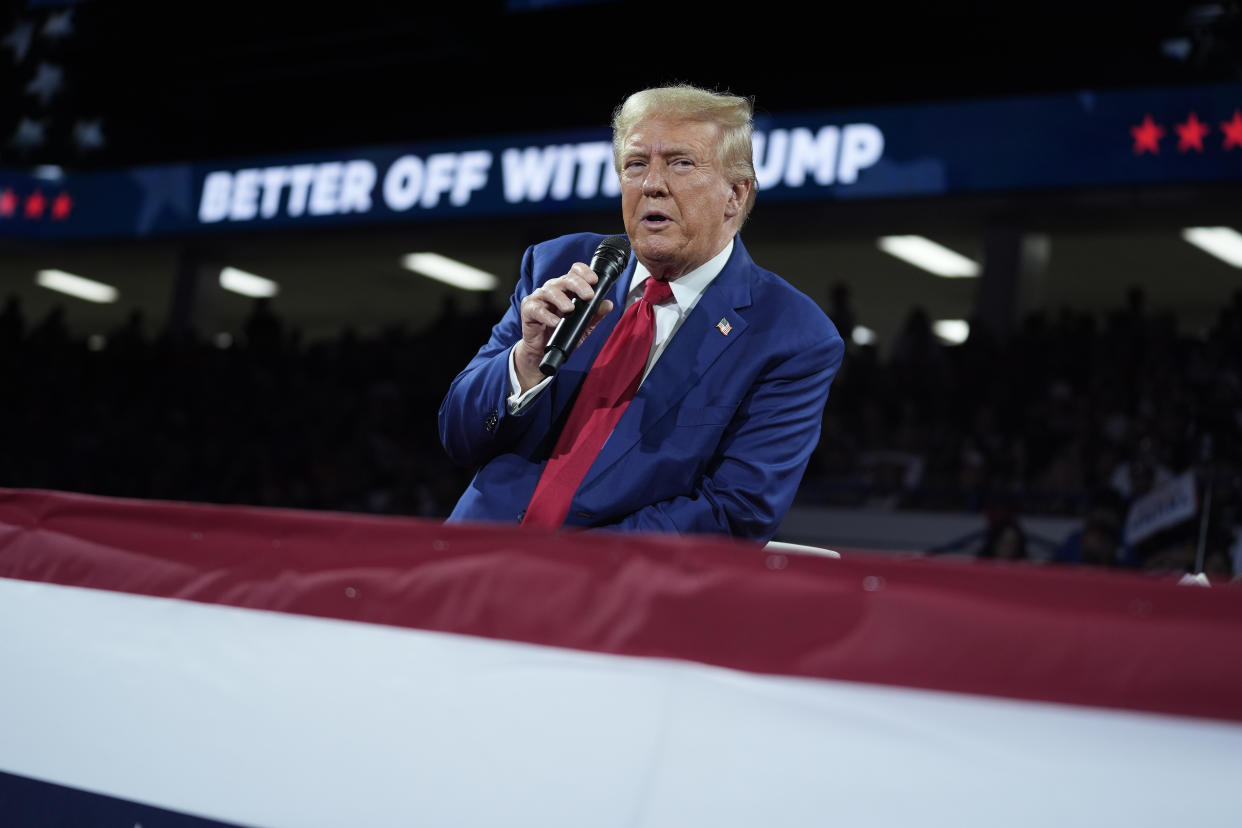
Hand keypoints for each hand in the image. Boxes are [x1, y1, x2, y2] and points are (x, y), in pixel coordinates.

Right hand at [513, 262, 614, 390]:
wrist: (542, 350)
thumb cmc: (561, 333)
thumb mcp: (583, 325)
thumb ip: (595, 314)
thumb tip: (608, 304)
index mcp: (567, 288)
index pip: (575, 272)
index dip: (585, 272)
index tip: (594, 281)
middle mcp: (553, 289)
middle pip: (565, 279)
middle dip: (578, 285)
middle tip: (588, 295)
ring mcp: (539, 298)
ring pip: (550, 291)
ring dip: (561, 299)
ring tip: (569, 309)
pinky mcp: (528, 309)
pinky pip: (537, 309)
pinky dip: (546, 315)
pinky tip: (555, 322)